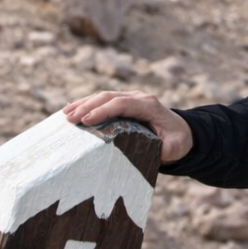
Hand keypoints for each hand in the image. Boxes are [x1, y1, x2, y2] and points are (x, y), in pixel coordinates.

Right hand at [63, 90, 192, 163]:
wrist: (182, 130)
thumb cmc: (177, 140)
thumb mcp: (175, 146)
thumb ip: (166, 149)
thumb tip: (154, 152)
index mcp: (148, 105)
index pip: (122, 104)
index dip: (103, 110)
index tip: (86, 121)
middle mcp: (138, 98)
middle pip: (109, 97)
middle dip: (87, 106)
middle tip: (69, 119)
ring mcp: (130, 98)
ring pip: (104, 96)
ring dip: (84, 103)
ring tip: (66, 114)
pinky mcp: (124, 103)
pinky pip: (104, 101)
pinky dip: (87, 104)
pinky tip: (72, 109)